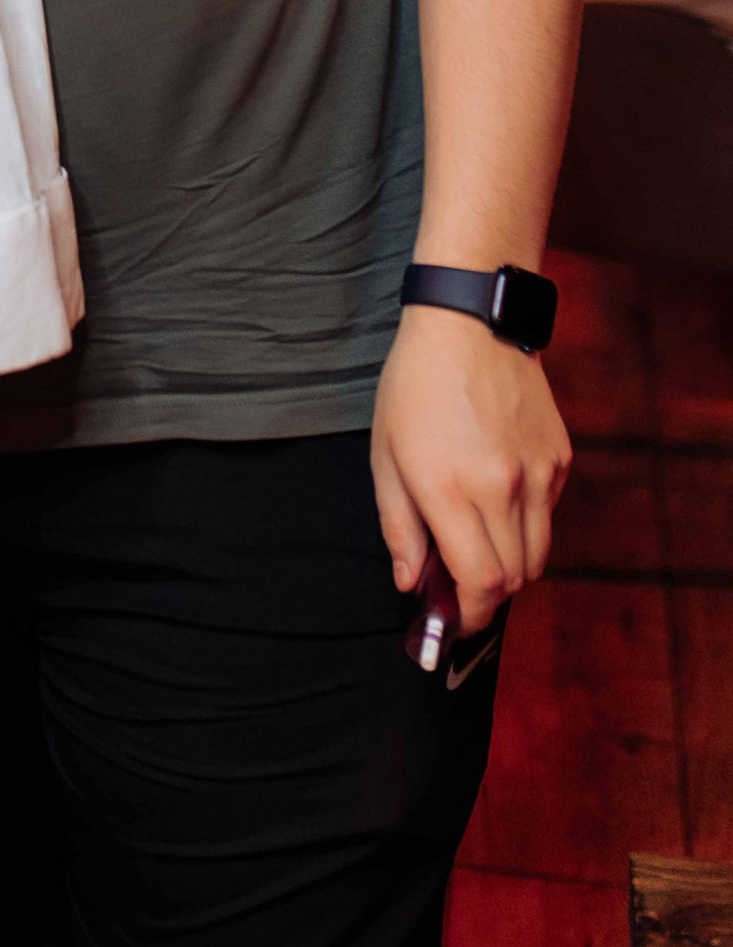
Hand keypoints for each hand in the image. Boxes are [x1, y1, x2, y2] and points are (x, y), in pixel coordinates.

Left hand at [371, 303, 571, 632]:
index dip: (471, 615)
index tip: (456, 621)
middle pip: (515, 577)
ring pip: (539, 553)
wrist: (468, 325)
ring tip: (480, 545)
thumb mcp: (386, 456)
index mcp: (452, 491)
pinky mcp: (561, 458)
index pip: (482, 584)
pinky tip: (499, 498)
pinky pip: (549, 514)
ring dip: (512, 565)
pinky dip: (527, 524)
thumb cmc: (415, 387)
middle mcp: (503, 488)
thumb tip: (410, 583)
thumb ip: (399, 527)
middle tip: (462, 587)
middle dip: (489, 595)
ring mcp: (539, 473)